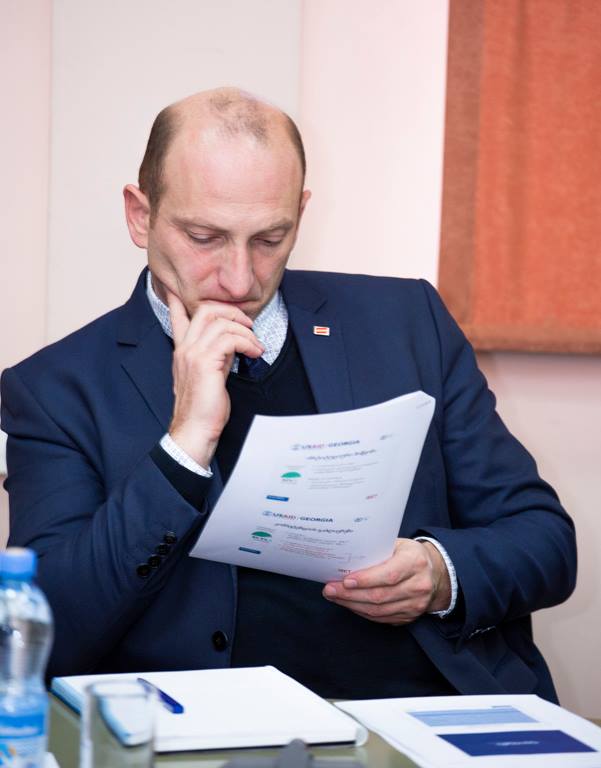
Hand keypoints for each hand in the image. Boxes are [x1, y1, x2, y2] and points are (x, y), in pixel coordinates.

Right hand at [167, 290, 263, 467]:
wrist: (195, 429)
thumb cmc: (204, 408)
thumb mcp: (209, 375)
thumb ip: (216, 356)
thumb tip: (232, 344)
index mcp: (182, 350)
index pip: (178, 316)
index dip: (179, 299)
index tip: (177, 287)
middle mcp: (184, 348)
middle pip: (206, 310)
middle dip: (233, 312)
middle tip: (249, 325)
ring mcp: (192, 354)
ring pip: (221, 322)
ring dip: (246, 331)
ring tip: (257, 346)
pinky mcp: (205, 363)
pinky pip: (230, 339)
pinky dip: (248, 343)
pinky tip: (255, 353)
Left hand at [322, 539, 450, 623]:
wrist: (435, 574)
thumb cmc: (410, 555)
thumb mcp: (398, 544)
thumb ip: (377, 550)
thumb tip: (346, 555)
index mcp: (415, 562)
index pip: (389, 575)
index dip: (365, 580)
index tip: (345, 581)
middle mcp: (418, 586)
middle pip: (380, 596)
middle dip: (350, 595)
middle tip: (330, 590)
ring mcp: (415, 605)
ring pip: (378, 611)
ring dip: (352, 605)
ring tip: (334, 597)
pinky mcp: (410, 617)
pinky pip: (381, 619)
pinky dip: (362, 612)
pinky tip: (349, 604)